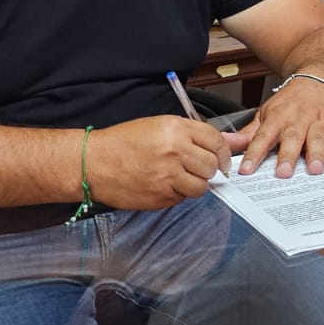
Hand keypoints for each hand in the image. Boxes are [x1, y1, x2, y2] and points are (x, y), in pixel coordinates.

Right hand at [85, 116, 230, 209]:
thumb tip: (230, 141)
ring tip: (180, 177)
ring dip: (195, 184)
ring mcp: (167, 176)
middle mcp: (175, 151)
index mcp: (176, 129)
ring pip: (200, 186)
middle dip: (208, 169)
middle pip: (211, 166)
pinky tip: (163, 184)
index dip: (224, 152)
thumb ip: (194, 134)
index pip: (216, 141)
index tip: (223, 160)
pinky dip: (177, 193)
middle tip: (197, 168)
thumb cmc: (124, 142)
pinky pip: (181, 198)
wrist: (93, 162)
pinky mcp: (160, 196)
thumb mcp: (159, 126)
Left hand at [226, 76, 323, 177]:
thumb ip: (248, 134)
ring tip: (315, 169)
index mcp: (277, 117)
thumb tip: (224, 143)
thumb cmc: (289, 103)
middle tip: (283, 173)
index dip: (254, 154)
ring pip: (316, 137)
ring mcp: (317, 120)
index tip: (246, 170)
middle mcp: (298, 118)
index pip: (263, 137)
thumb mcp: (266, 114)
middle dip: (287, 156)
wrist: (316, 80)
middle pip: (291, 138)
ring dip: (316, 154)